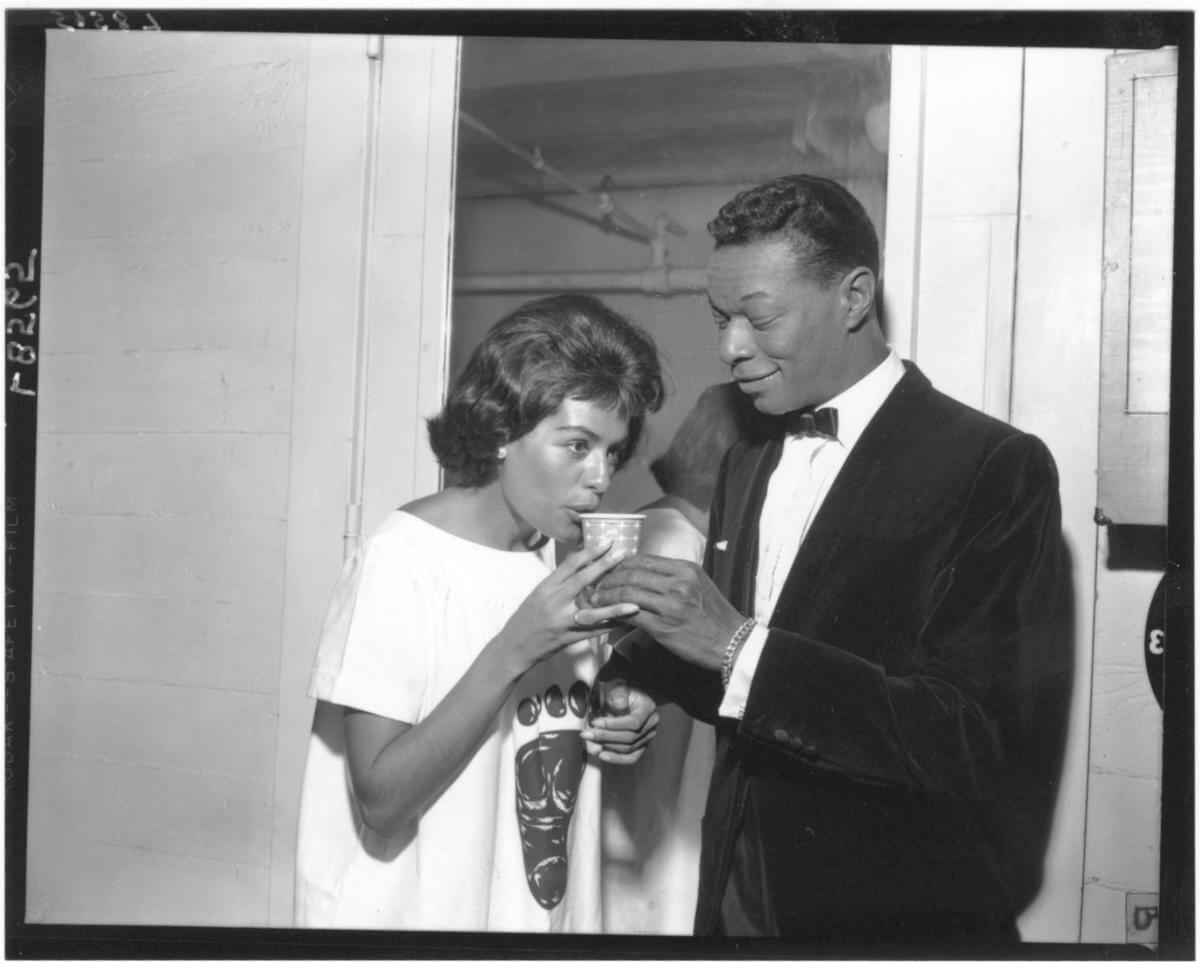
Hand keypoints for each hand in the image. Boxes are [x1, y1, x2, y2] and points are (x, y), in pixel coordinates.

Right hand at [496, 540, 638, 675]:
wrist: (513, 648)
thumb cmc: (526, 618)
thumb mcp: (538, 594)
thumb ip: (558, 581)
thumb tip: (578, 560)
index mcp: (545, 588)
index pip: (569, 565)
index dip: (589, 552)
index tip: (607, 542)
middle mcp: (553, 602)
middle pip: (582, 580)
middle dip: (604, 566)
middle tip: (623, 554)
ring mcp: (561, 622)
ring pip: (591, 612)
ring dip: (614, 607)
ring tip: (634, 602)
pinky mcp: (568, 639)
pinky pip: (593, 632)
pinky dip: (610, 627)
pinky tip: (626, 623)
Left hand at [583, 679, 658, 763]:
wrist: (618, 700)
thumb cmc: (616, 693)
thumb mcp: (615, 687)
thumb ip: (617, 693)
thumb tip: (620, 704)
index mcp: (648, 707)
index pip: (634, 721)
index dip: (614, 725)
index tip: (596, 722)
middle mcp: (651, 724)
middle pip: (630, 737)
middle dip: (606, 737)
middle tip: (586, 734)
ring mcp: (647, 738)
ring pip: (628, 748)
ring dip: (606, 746)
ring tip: (589, 741)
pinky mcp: (640, 748)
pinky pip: (631, 758)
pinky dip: (616, 759)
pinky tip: (601, 755)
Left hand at [589, 554, 744, 671]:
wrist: (732, 642)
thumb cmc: (715, 616)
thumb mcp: (699, 585)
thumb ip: (674, 577)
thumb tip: (646, 575)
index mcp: (685, 569)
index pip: (643, 559)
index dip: (621, 563)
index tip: (609, 569)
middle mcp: (677, 583)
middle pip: (632, 573)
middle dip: (609, 578)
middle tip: (596, 584)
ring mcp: (669, 605)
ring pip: (627, 593)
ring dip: (606, 595)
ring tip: (594, 598)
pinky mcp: (663, 627)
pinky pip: (630, 616)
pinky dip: (614, 614)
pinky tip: (605, 616)